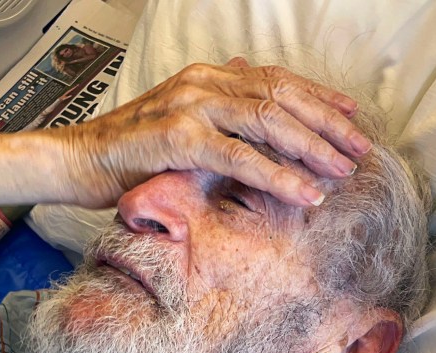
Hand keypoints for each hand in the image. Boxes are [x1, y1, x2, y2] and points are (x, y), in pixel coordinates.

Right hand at [54, 58, 371, 207]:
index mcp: (206, 77)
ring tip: (343, 172)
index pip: (274, 80)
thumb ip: (213, 109)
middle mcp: (203, 83)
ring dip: (312, 148)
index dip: (318, 97)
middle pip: (281, 97)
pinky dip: (279, 176)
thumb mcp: (175, 121)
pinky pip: (241, 157)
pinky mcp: (180, 139)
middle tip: (360, 149)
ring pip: (269, 121)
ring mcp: (192, 107)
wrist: (76, 161)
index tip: (351, 116)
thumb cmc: (126, 151)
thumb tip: (246, 90)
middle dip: (327, 124)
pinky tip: (305, 192)